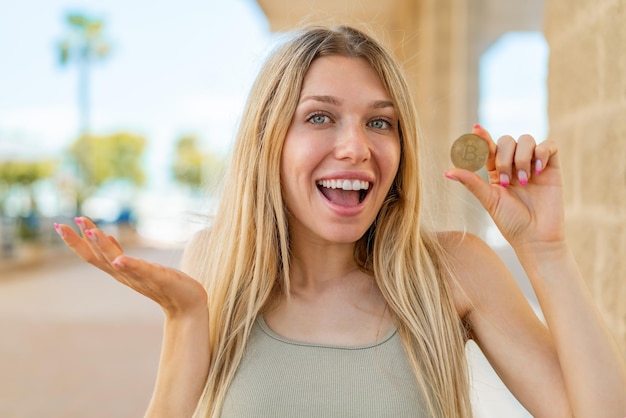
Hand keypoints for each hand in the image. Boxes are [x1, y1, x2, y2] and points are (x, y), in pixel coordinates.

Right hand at [54, 217, 206, 316]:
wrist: (187, 306)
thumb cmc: (165, 285)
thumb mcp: (140, 266)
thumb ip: (123, 256)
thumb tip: (107, 238)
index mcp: (121, 272)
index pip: (93, 256)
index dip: (76, 242)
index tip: (61, 226)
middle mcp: (126, 276)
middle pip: (96, 258)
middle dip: (79, 242)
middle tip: (62, 226)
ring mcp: (141, 278)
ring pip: (116, 261)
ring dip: (103, 246)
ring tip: (91, 231)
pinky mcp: (159, 278)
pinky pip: (142, 270)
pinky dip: (130, 265)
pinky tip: (119, 259)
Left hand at [445, 124, 564, 249]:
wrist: (536, 236)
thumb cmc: (510, 221)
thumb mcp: (489, 200)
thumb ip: (471, 182)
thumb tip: (446, 172)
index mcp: (496, 171)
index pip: (489, 148)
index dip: (482, 137)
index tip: (475, 129)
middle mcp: (514, 164)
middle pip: (507, 140)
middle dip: (505, 157)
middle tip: (506, 182)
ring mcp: (533, 164)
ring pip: (526, 139)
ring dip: (522, 157)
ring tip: (524, 181)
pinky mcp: (552, 167)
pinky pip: (549, 145)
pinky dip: (542, 153)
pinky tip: (538, 171)